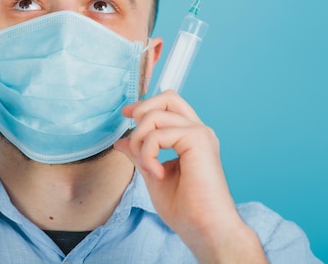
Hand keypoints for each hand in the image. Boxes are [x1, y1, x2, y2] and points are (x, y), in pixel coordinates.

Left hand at [114, 90, 266, 263]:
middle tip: (137, 142)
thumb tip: (122, 140)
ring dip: (140, 141)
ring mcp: (200, 133)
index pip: (168, 104)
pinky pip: (157, 134)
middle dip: (142, 112)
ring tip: (147, 166)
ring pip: (154, 115)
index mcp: (191, 137)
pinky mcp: (198, 139)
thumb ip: (140, 153)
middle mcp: (198, 131)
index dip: (144, 105)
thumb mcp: (152, 174)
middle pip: (167, 97)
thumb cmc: (185, 210)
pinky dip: (148, 153)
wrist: (205, 229)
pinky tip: (157, 174)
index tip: (127, 115)